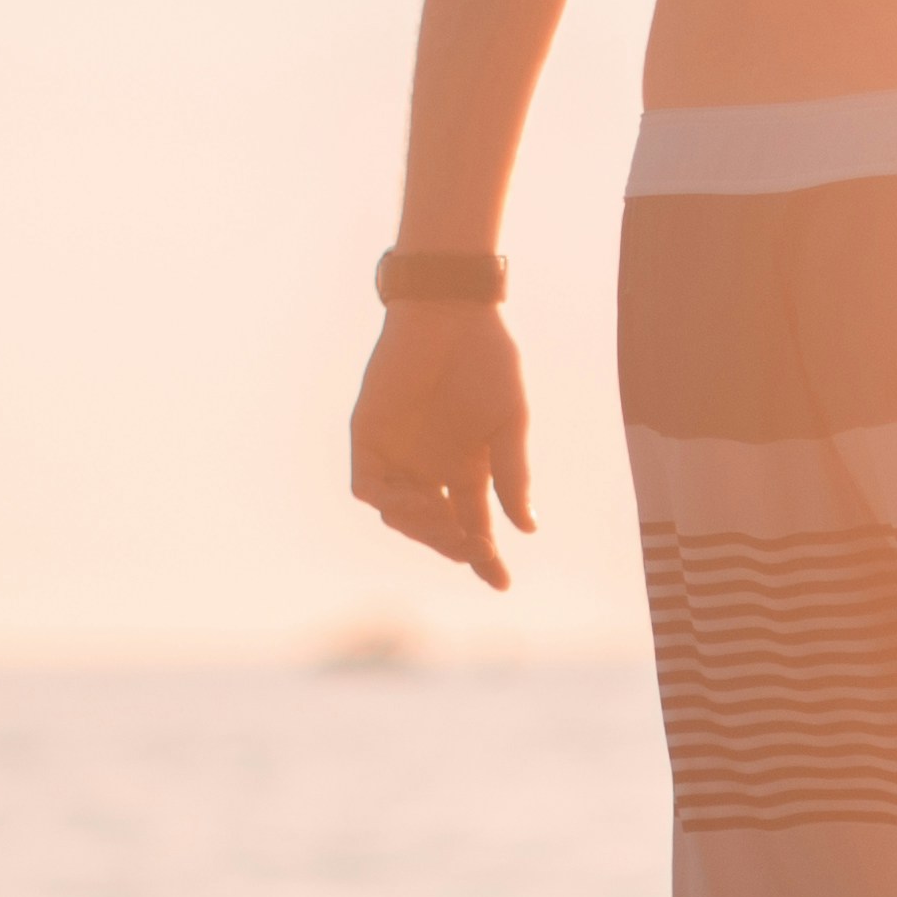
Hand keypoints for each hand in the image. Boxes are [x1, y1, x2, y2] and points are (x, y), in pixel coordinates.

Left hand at [348, 300, 533, 588]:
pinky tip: (419, 501)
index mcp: (467, 467)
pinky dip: (392, 504)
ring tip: (450, 525)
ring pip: (401, 515)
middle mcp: (430, 467)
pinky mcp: (369, 436)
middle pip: (437, 527)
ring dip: (424, 529)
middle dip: (454, 546)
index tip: (503, 585)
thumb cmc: (487, 361)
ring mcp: (398, 454)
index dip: (485, 558)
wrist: (450, 312)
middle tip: (474, 548)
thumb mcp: (508, 424)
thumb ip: (512, 475)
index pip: (474, 524)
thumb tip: (527, 527)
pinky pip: (370, 488)